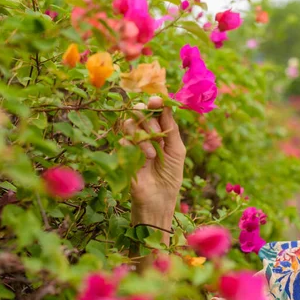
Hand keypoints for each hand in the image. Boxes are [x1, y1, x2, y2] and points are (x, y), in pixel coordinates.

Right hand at [120, 97, 185, 227]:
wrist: (159, 199)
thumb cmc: (171, 176)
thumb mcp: (177, 150)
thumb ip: (171, 128)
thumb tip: (167, 105)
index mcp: (161, 131)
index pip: (155, 110)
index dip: (155, 103)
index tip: (156, 101)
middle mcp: (146, 134)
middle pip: (140, 113)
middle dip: (148, 120)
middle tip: (157, 135)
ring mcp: (133, 144)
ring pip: (129, 124)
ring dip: (142, 136)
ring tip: (153, 154)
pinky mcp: (123, 154)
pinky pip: (122, 140)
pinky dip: (133, 146)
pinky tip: (144, 159)